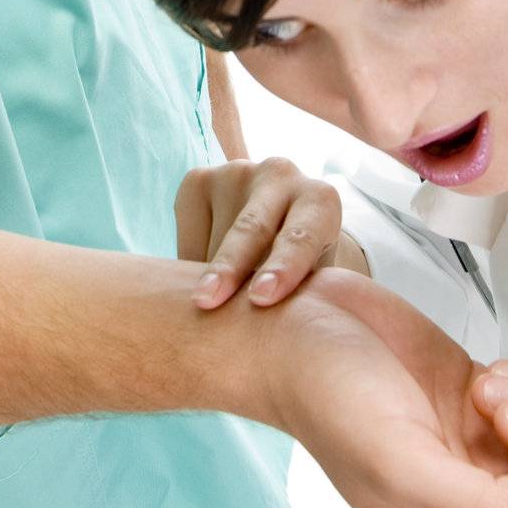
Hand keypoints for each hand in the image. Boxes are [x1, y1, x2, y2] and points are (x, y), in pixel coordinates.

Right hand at [175, 157, 341, 308]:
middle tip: (206, 301)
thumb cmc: (301, 267)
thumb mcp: (315, 279)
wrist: (276, 224)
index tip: (261, 298)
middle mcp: (280, 175)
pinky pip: (187, 233)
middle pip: (250, 229)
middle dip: (228, 266)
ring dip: (207, 277)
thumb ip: (306, 297)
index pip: (301, 237)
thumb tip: (289, 335)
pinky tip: (198, 279)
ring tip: (207, 309)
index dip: (283, 267)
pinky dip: (189, 264)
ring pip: (214, 238)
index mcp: (320, 201)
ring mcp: (235, 172)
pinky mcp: (199, 179)